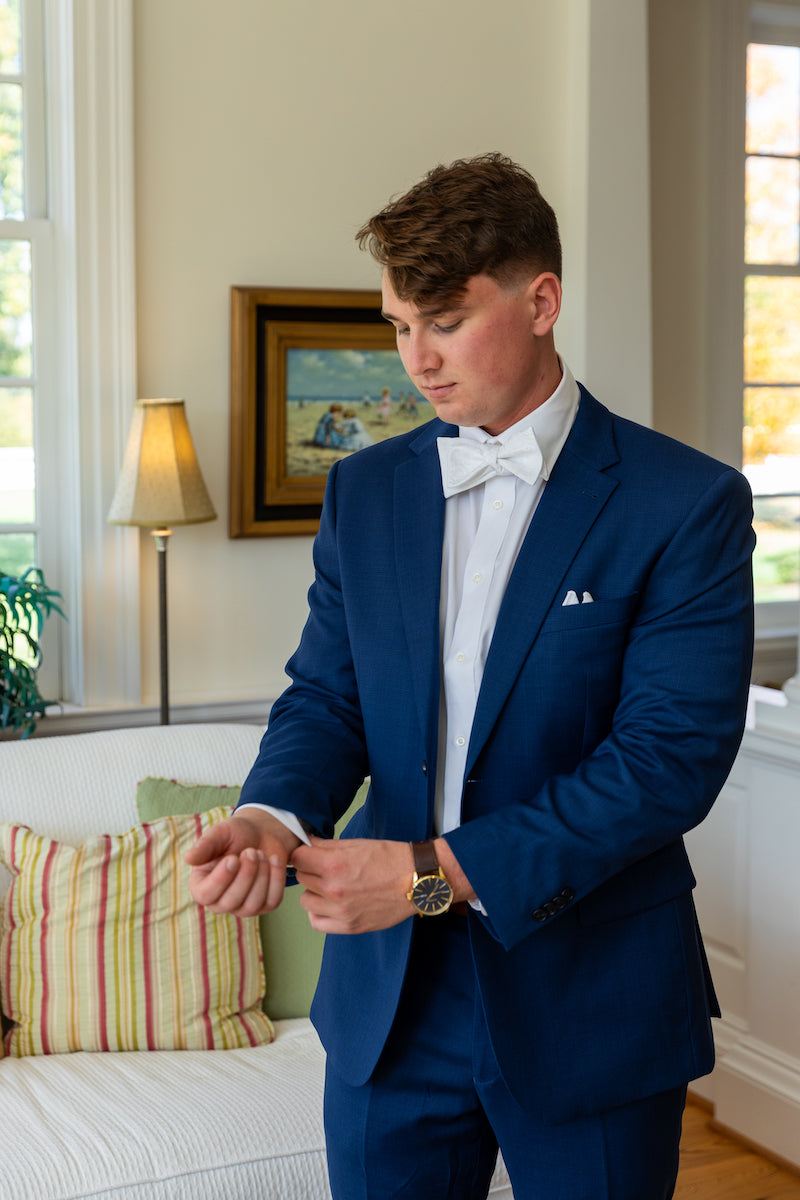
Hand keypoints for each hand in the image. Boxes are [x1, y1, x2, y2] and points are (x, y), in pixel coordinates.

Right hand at [185, 810, 300, 916]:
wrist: (261, 833)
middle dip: (246, 874)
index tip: (232, 858)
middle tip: (251, 851)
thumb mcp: (220, 833)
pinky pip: (272, 901)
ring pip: (252, 905)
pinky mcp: (264, 905)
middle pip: (231, 902)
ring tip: (260, 853)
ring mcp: (242, 907)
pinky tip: (274, 860)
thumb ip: (205, 845)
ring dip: (261, 876)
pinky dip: (276, 879)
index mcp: (201, 885)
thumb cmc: (235, 834)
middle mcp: (219, 901)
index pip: (204, 895)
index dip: (220, 879)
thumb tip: (188, 858)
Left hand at [291, 837, 415, 933]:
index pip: (297, 858)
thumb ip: (327, 846)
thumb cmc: (390, 858)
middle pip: (301, 877)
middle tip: (325, 867)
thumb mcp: (357, 844)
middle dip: (310, 869)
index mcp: (334, 865)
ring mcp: (340, 911)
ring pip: (305, 900)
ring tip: (330, 885)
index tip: (309, 853)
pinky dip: (319, 912)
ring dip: (314, 891)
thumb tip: (306, 843)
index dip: (302, 853)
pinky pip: (316, 922)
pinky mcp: (349, 926)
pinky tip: (330, 903)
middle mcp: (334, 889)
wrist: (417, 880)